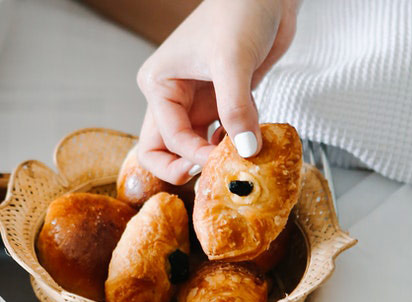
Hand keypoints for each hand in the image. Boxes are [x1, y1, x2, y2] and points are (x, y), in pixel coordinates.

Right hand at [135, 0, 298, 183]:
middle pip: (164, 150)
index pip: (168, 137)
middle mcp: (172, 97)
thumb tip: (245, 151)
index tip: (220, 161)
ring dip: (213, 157)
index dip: (192, 154)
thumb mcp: (233, 61)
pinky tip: (252, 138)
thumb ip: (236, 109)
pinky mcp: (222, 102)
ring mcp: (197, 101)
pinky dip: (236, 142)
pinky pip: (223, 135)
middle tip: (208, 175)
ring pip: (194, 146)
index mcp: (159, 85)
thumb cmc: (238, 12)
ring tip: (237, 160)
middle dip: (184, 167)